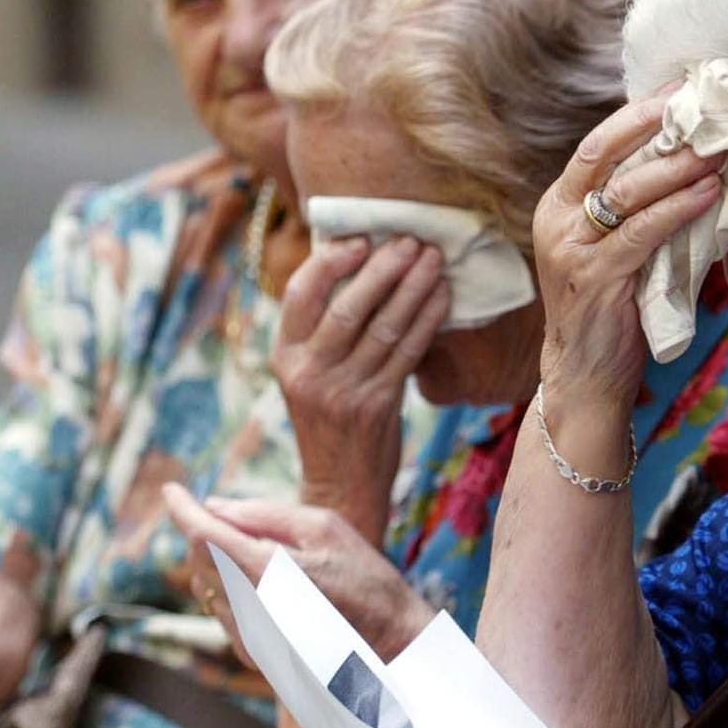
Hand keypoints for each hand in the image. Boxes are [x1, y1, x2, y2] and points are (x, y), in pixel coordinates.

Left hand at [165, 484, 436, 660]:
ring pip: (206, 585)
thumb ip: (264, 514)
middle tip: (236, 519)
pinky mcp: (251, 654)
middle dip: (207, 533)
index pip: (203, 534)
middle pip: (199, 558)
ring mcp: (247, 636)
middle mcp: (248, 607)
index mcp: (266, 571)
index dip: (182, 508)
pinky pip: (221, 610)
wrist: (388, 646)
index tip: (172, 490)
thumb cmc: (364, 579)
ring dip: (218, 562)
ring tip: (265, 556)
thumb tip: (215, 507)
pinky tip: (268, 586)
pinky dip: (230, 589)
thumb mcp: (324, 528)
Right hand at [272, 234, 448, 529]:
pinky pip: (407, 352)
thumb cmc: (330, 422)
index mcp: (284, 357)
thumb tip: (362, 269)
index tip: (360, 240)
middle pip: (347, 306)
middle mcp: (308, 372)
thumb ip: (323, 333)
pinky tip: (443, 296)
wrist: (340, 487)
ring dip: (413, 287)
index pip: (299, 294)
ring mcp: (342, 390)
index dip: (330, 262)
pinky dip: (428, 319)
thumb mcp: (310, 376)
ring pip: (383, 326)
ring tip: (433, 259)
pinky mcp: (376, 405)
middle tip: (410, 240)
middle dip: (383, 268)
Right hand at [532, 92, 720, 453]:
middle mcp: (556, 220)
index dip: (640, 113)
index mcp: (559, 204)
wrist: (585, 376)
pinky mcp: (594, 279)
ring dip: (678, 166)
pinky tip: (708, 194)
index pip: (598, 143)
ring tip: (719, 148)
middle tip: (706, 107)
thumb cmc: (612, 308)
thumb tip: (693, 158)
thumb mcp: (617, 247)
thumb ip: (638, 207)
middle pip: (605, 153)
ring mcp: (570, 249)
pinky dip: (677, 209)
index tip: (683, 89)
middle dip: (657, 124)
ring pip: (626, 191)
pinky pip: (641, 233)